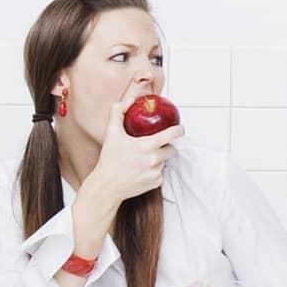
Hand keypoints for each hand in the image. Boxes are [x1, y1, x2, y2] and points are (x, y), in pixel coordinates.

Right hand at [86, 84, 183, 202]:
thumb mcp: (111, 133)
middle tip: (154, 146)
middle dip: (165, 146)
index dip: (178, 130)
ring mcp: (155, 173)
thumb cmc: (109, 160)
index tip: (180, 128)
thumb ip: (118, 112)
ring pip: (165, 161)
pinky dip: (154, 171)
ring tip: (142, 160)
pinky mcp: (156, 183)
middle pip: (171, 149)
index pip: (170, 135)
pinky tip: (141, 170)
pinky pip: (161, 173)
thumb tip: (131, 100)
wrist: (106, 186)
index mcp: (145, 146)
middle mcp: (153, 160)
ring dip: (158, 159)